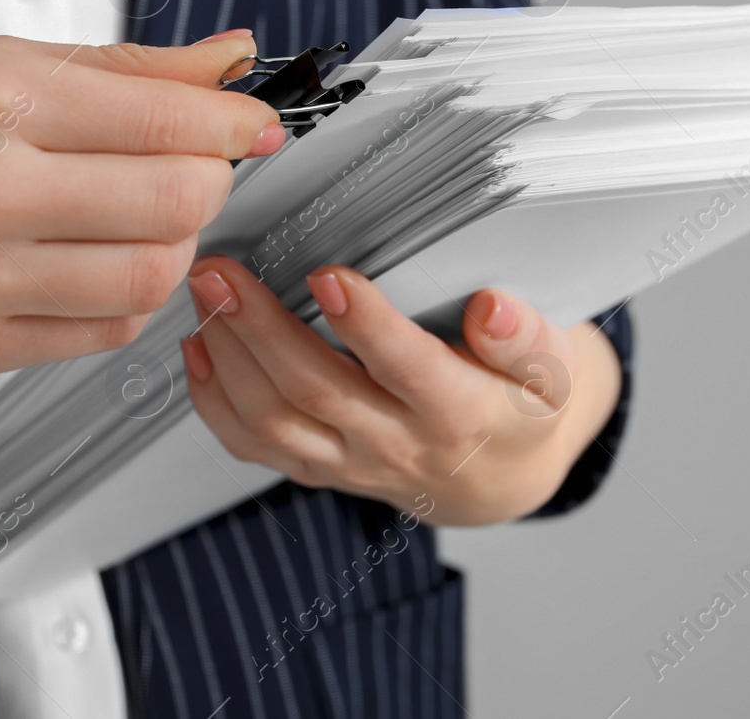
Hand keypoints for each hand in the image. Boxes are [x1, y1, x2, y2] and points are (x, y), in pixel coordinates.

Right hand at [0, 31, 276, 525]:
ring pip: (153, 277)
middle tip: (188, 162)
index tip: (253, 123)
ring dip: (176, 243)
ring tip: (138, 211)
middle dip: (209, 180)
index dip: (236, 124)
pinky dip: (128, 294)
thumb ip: (123, 68)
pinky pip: (106, 331)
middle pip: (178, 205)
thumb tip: (232, 61)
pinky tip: (94, 257)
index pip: (168, 122)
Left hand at [182, 258, 621, 525]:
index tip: (328, 275)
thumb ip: (526, 339)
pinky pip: (254, 446)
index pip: (408, 369)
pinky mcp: (316, 467)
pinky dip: (214, 400)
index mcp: (459, 412)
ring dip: (227, 356)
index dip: (367, 326)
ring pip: (273, 421)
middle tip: (223, 270)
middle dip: (260, 328)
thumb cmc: (518, 407)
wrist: (495, 478)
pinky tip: (198, 348)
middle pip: (316, 391)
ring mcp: (348, 462)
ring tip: (204, 294)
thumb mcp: (552, 371)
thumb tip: (492, 308)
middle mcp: (396, 443)